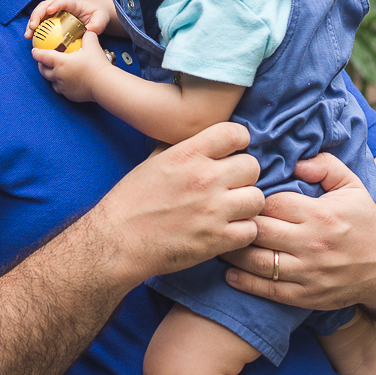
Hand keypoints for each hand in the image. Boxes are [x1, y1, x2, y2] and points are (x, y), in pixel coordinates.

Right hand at [25, 0, 115, 38]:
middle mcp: (61, 6)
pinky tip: (31, 39)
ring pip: (40, 14)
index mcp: (73, 3)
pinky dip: (34, 30)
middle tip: (33, 27)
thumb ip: (97, 24)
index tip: (49, 10)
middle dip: (37, 15)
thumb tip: (90, 31)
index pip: (62, 1)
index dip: (55, 4)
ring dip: (31, 23)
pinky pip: (41, 23)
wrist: (95, 15)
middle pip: (45, 6)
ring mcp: (55, 12)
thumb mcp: (101, 19)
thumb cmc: (98, 15)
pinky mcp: (52, 20)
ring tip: (28, 35)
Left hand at [32, 30, 110, 102]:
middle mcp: (58, 75)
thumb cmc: (97, 64)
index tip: (34, 51)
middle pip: (43, 70)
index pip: (43, 56)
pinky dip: (60, 84)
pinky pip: (60, 89)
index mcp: (60, 62)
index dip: (36, 53)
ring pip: (51, 81)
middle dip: (41, 65)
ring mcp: (63, 87)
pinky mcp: (69, 95)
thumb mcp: (92, 45)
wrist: (105, 84)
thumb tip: (87, 30)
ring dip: (50, 75)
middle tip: (43, 60)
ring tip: (54, 71)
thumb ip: (87, 35)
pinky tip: (65, 81)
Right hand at [92, 122, 264, 285]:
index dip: (237, 142)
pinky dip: (241, 232)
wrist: (118, 241)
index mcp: (187, 154)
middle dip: (243, 176)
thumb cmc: (131, 200)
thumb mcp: (153, 162)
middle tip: (229, 186)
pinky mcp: (218, 239)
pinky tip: (225, 231)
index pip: (235, 133)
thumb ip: (182, 148)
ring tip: (229, 210)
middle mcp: (204, 178)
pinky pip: (251, 230)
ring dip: (245, 205)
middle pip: (252, 167)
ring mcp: (214, 210)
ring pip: (257, 199)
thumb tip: (201, 138)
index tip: (231, 153)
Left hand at [220, 152, 375, 310]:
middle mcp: (313, 244)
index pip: (271, 203)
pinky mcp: (308, 296)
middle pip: (259, 231)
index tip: (240, 198)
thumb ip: (325, 166)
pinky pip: (269, 290)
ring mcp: (309, 273)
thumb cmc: (364, 221)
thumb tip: (296, 163)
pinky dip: (245, 283)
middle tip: (220, 218)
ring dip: (233, 253)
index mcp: (320, 215)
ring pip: (258, 262)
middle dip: (237, 224)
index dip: (252, 200)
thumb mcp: (352, 186)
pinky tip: (229, 273)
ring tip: (219, 243)